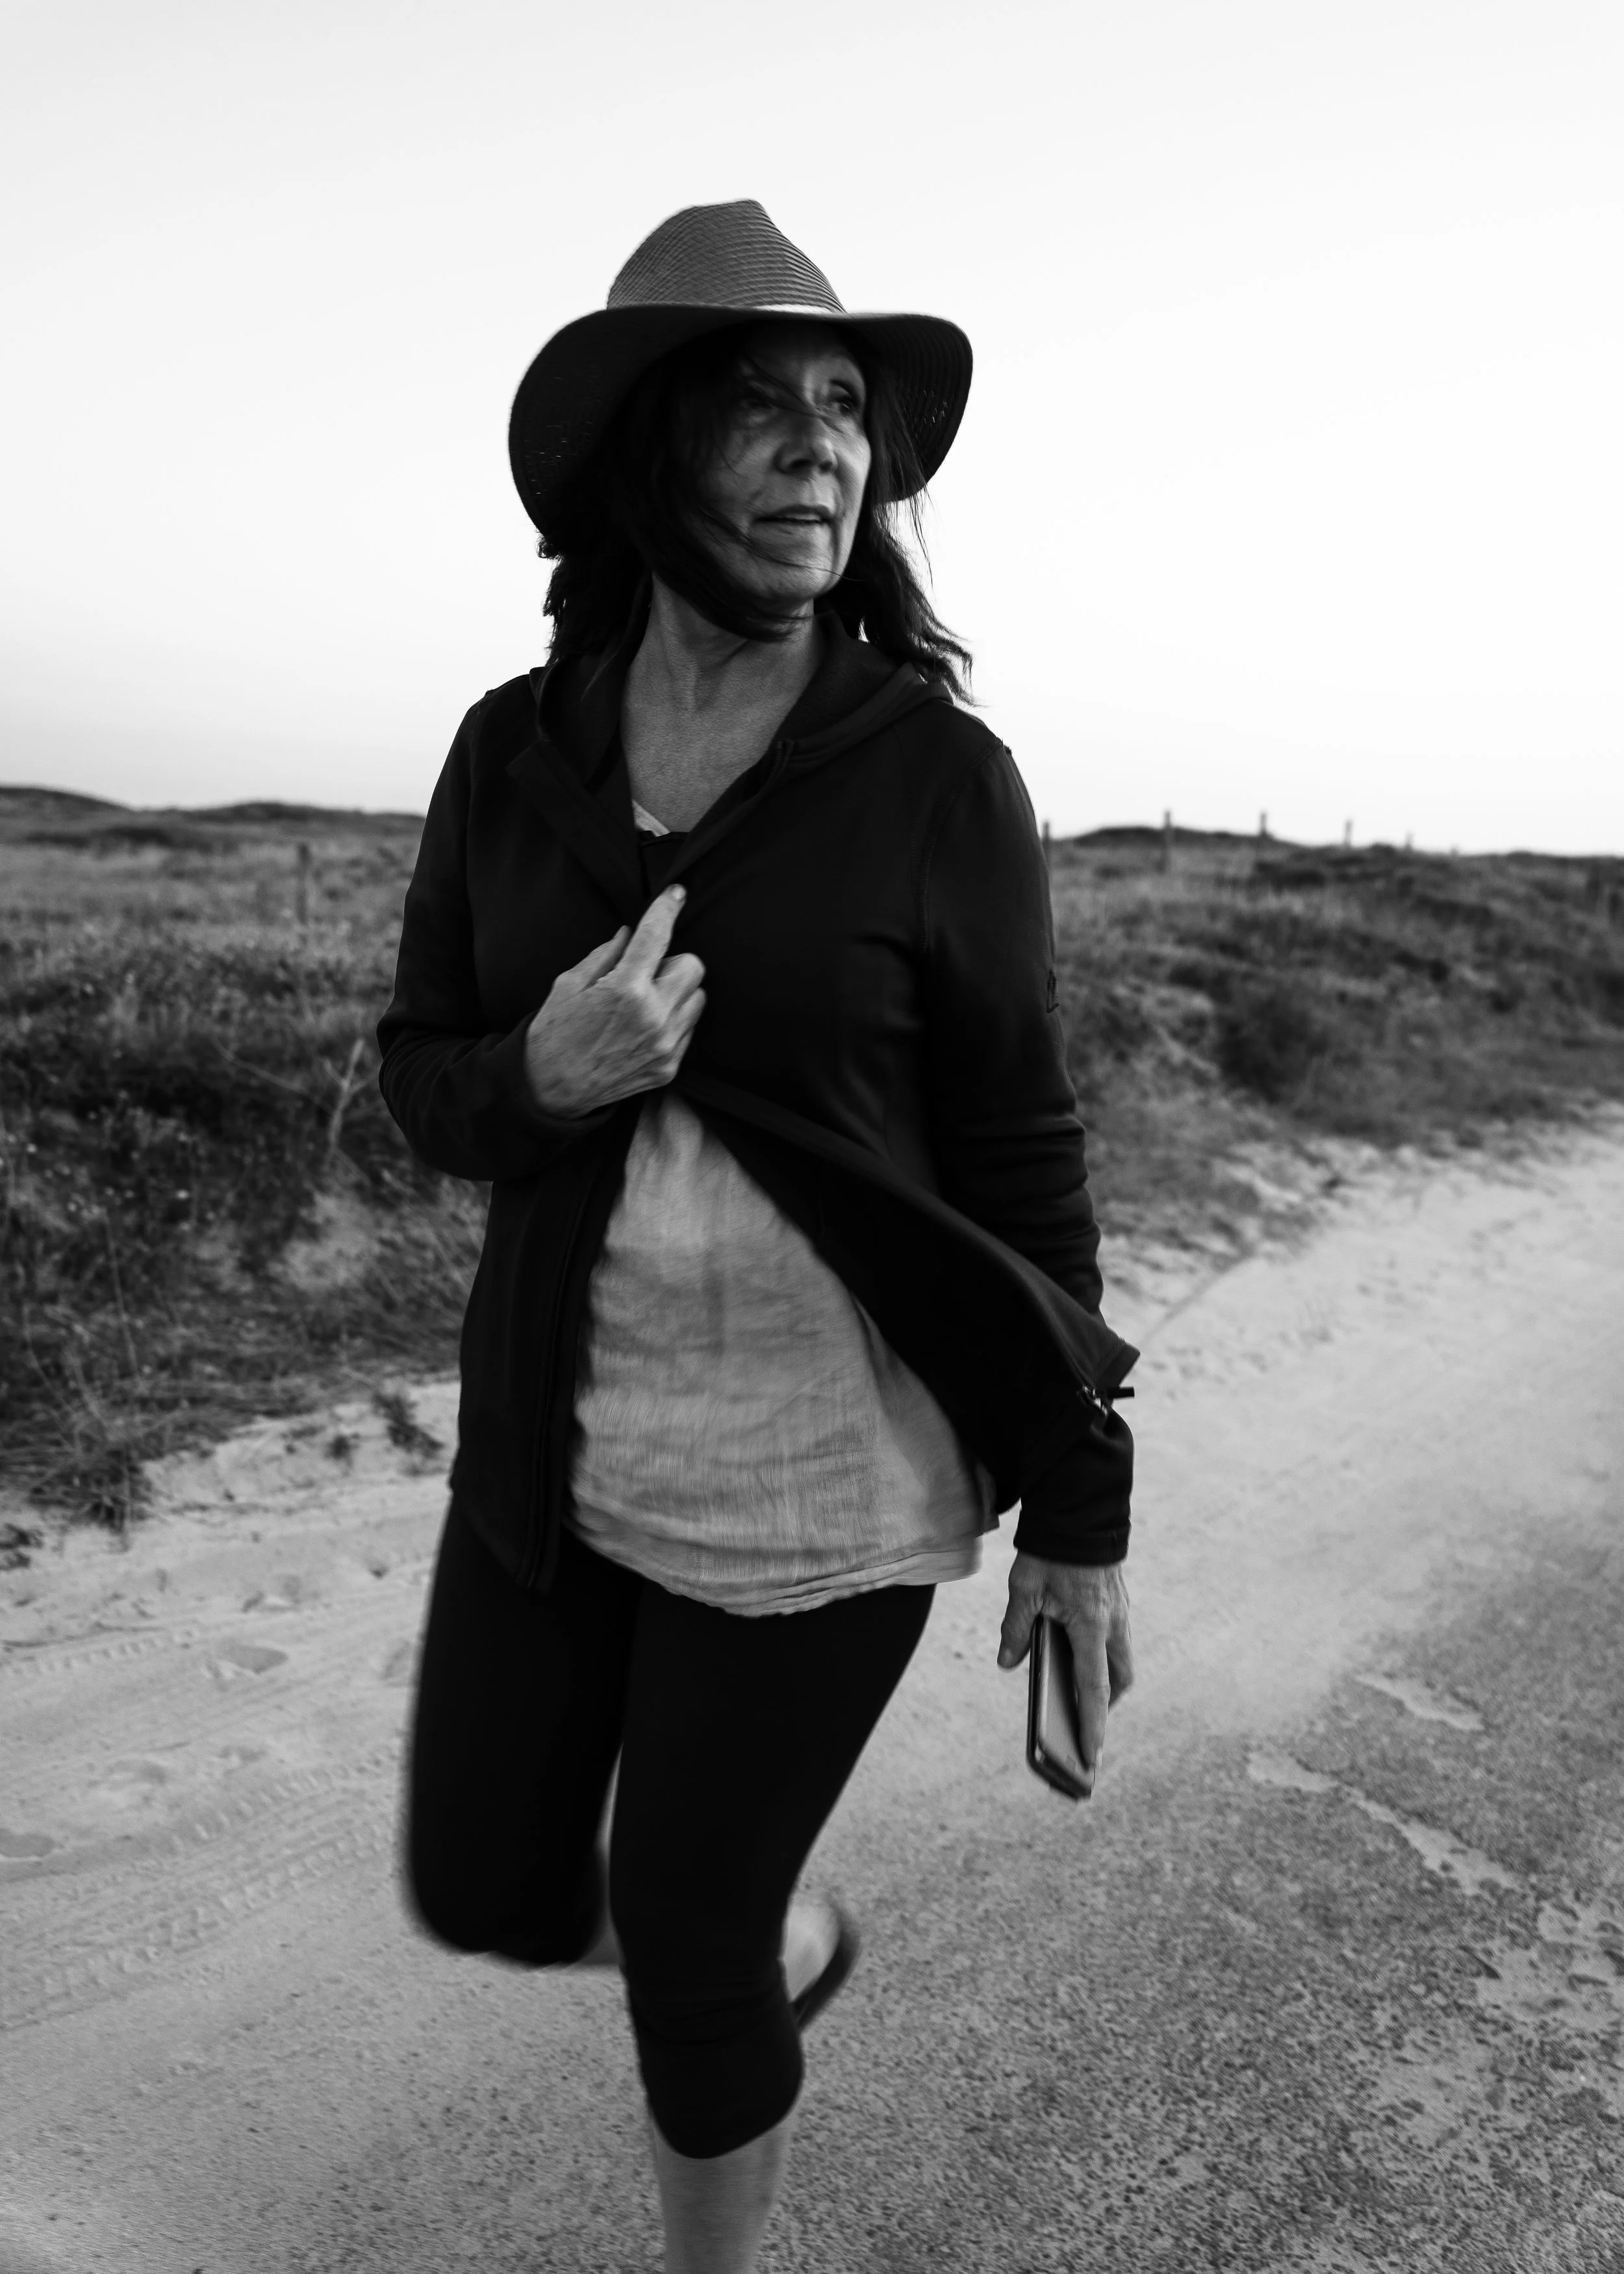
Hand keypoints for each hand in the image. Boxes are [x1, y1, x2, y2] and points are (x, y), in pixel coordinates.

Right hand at [524, 886, 706, 1116]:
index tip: (676, 894)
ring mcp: (665, 1044)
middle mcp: (653, 1016)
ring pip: (697, 998)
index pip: (657, 935)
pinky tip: (644, 1027)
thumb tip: (630, 933)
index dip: (667, 908)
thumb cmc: (555, 1033)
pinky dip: (674, 1020)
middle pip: (693, 966)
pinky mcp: (669, 1065)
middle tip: (644, 973)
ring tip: (645, 1003)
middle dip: (671, 963)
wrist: (551, 1089)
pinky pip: (689, 1028)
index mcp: (624, 988)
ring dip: (677, 992)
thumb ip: (605, 954)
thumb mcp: (569, 984)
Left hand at [998, 1552, 1132, 1793]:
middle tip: (1085, 1728)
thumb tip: (1009, 1664)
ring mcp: (1120, 1613)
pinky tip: (1079, 1657)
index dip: (1093, 1725)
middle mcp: (1113, 1623)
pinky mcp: (1117, 1603)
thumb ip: (1016, 1628)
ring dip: (1106, 1682)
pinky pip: (1116, 1641)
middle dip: (1105, 1707)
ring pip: (1121, 1661)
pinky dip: (1103, 1658)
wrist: (1079, 1510)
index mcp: (1091, 1625)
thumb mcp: (1024, 1588)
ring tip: (1080, 1699)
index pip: (1094, 1687)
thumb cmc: (1050, 1550)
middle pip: (1120, 1681)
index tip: (1092, 1756)